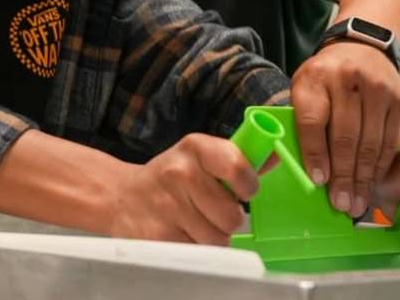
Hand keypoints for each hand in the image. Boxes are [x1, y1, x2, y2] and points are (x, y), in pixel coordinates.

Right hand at [106, 133, 257, 244]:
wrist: (123, 197)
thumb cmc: (171, 177)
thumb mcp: (201, 157)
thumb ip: (238, 158)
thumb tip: (276, 154)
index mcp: (196, 147)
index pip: (237, 167)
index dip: (248, 185)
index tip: (243, 191)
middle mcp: (180, 173)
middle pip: (232, 215)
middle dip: (229, 218)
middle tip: (214, 210)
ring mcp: (168, 206)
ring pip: (218, 238)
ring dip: (214, 236)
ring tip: (197, 222)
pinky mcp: (160, 235)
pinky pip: (200, 252)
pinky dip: (197, 247)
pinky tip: (184, 232)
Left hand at [290, 42, 399, 217]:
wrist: (364, 48)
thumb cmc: (326, 79)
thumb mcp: (305, 89)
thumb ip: (303, 123)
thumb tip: (310, 173)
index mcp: (315, 78)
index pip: (313, 121)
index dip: (315, 154)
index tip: (318, 182)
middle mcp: (347, 80)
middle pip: (345, 137)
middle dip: (343, 176)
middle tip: (341, 205)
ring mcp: (377, 89)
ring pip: (370, 143)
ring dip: (363, 179)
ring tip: (356, 203)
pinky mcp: (399, 100)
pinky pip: (389, 141)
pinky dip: (380, 167)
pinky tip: (372, 183)